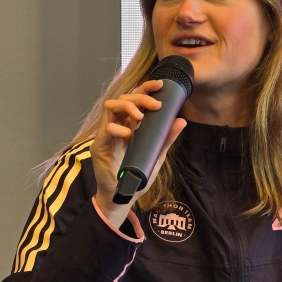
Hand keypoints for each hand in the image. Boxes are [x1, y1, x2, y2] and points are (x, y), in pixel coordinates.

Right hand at [90, 80, 186, 227]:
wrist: (123, 196)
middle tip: (155, 105)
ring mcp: (105, 134)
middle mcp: (116, 125)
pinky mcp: (99, 146)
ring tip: (140, 117)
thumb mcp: (156, 155)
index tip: (160, 86)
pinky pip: (106, 130)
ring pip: (110, 107)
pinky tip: (129, 136)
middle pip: (123, 98)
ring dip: (126, 107)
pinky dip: (118, 130)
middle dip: (140, 97)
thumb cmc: (137, 175)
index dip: (145, 89)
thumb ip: (166, 138)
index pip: (134, 99)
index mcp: (128, 124)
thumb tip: (182, 121)